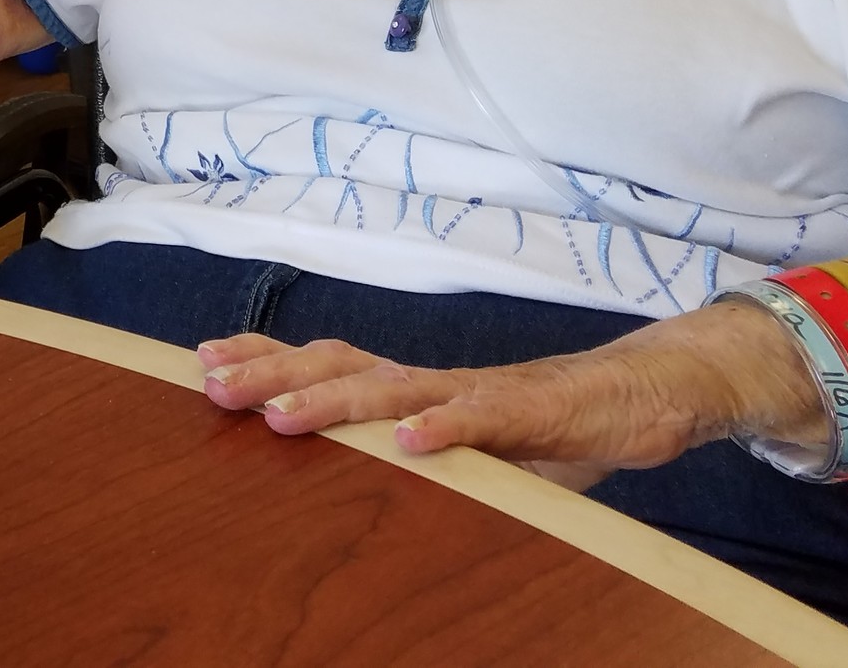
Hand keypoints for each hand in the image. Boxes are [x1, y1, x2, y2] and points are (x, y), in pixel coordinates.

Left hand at [195, 298, 825, 488]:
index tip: (203, 360)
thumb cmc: (547, 428)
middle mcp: (432, 381)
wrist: (644, 395)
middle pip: (339, 365)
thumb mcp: (469, 452)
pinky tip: (408, 442)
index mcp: (413, 389)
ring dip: (332, 400)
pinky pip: (482, 417)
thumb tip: (359, 489)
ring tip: (279, 416)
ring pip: (393, 388)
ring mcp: (478, 392)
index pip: (326, 361)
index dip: (267, 358)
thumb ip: (418, 464)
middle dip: (271, 374)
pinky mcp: (533, 413)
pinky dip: (444, 427)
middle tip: (212, 386)